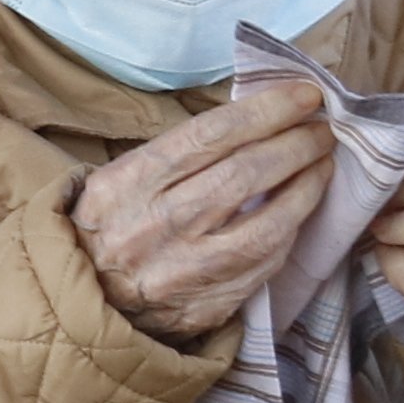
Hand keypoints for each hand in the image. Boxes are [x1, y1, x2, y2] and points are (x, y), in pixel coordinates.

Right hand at [72, 81, 332, 350]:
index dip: (267, 111)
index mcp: (128, 184)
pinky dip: (289, 232)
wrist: (82, 303)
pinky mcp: (206, 306)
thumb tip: (255, 121)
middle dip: (296, 145)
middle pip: (244, 175)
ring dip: (307, 189)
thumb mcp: (119, 179)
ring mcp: (183, 272)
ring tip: (322, 165)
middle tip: (322, 130)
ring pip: (267, 225)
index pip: (211, 136)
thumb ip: (177, 154)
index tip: (304, 96)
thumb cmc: (109, 228)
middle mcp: (155, 227)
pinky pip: (264, 264)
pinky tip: (298, 212)